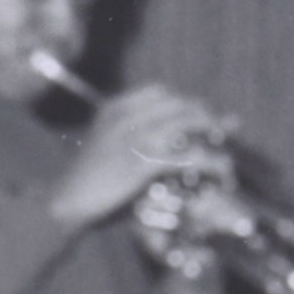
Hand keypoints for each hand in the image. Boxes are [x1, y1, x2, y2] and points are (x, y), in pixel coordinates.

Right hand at [50, 86, 228, 228]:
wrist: (66, 201)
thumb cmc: (87, 183)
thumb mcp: (105, 149)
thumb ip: (130, 141)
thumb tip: (163, 148)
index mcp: (114, 109)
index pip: (158, 92)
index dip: (184, 101)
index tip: (199, 113)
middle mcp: (125, 116)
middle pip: (178, 104)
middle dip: (205, 114)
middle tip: (223, 129)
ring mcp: (134, 137)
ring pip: (187, 124)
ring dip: (213, 133)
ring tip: (227, 149)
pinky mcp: (141, 162)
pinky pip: (185, 156)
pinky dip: (209, 162)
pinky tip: (221, 170)